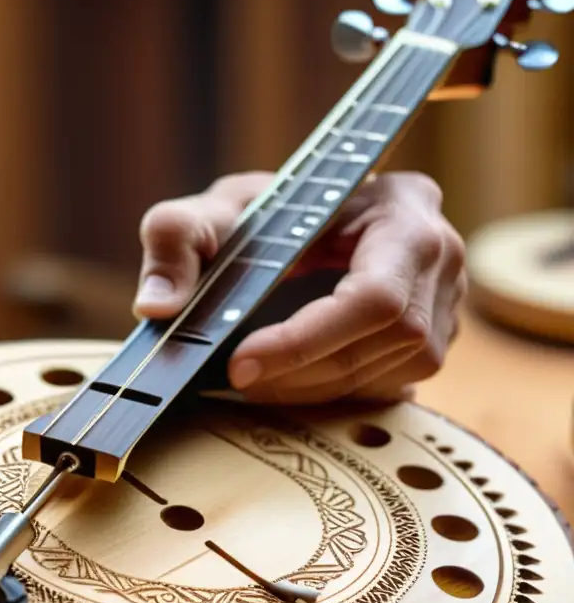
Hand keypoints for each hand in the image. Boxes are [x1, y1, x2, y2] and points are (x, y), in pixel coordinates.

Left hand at [133, 171, 464, 403]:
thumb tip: (156, 305)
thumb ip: (174, 237)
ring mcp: (445, 303)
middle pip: (389, 341)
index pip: (375, 294)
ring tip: (257, 381)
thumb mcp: (214, 209)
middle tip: (237, 380)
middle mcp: (441, 256)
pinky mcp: (430, 340)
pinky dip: (333, 393)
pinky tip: (290, 383)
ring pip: (392, 373)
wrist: (301, 224)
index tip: (241, 364)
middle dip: (305, 371)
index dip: (309, 340)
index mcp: (404, 208)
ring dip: (316, 389)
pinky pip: (390, 387)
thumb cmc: (265, 212)